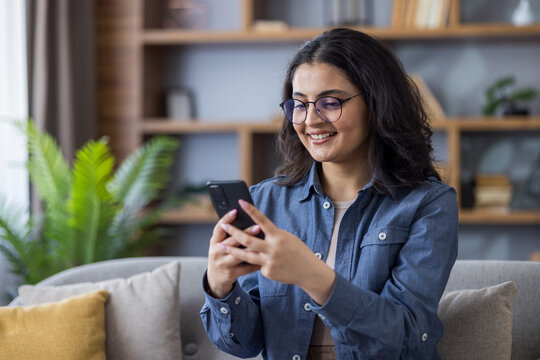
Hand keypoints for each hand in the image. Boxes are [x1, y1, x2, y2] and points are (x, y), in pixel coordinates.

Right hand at [206, 208, 259, 297]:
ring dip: (252, 248)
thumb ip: (230, 236)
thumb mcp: (221, 245)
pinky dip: (256, 262)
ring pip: (239, 255)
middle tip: (258, 227)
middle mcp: (216, 252)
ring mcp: (223, 264)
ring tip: (264, 242)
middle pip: (232, 241)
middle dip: (246, 233)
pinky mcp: (230, 274)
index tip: (236, 211)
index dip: (226, 219)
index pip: (219, 228)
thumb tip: (246, 220)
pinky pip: (246, 268)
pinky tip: (265, 257)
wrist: (215, 279)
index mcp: (214, 242)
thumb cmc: (222, 256)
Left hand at [220, 200, 335, 304]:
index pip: (262, 220)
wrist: (308, 272)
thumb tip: (256, 231)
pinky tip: (260, 262)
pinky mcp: (267, 271)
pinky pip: (257, 265)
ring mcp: (269, 261)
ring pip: (245, 255)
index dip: (251, 210)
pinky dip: (256, 262)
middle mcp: (273, 248)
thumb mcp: (287, 238)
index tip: (240, 202)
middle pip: (248, 239)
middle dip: (234, 232)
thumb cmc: (298, 251)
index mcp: (279, 236)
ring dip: (232, 249)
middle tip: (224, 226)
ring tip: (220, 246)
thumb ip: (272, 235)